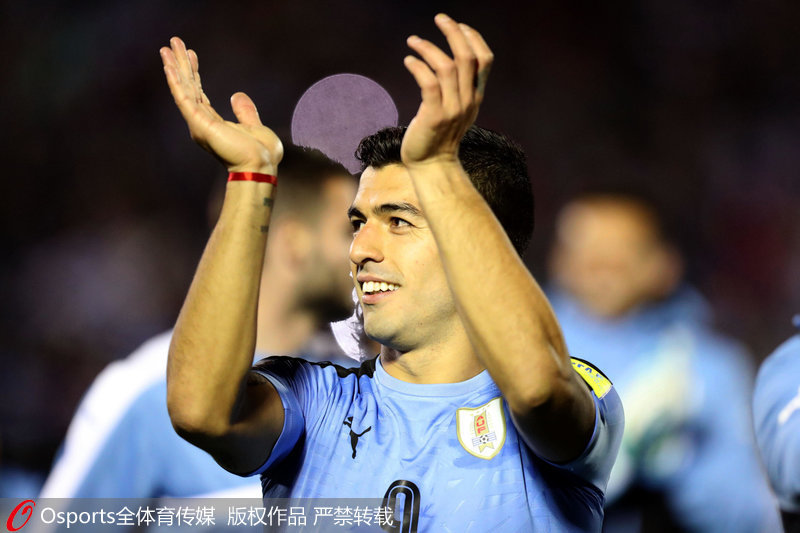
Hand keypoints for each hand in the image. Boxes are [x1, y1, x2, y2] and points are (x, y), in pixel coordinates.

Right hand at [160, 37, 282, 173]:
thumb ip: (245, 112)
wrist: (260, 167)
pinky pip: (184, 99)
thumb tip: (237, 96)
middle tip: (174, 42)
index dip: (194, 73)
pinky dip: (176, 82)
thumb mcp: (255, 126)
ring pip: (183, 90)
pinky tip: (169, 66)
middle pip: (188, 88)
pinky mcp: (199, 124)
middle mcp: (202, 123)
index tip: (191, 54)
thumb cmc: (261, 155)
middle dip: (181, 64)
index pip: (199, 94)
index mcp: (214, 124)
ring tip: (166, 47)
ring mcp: (199, 123)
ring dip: (175, 67)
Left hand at [400, 14, 492, 166]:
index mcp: (476, 96)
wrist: (433, 165)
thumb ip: (459, 87)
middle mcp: (468, 101)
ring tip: (413, 40)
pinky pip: (429, 84)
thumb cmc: (439, 135)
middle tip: (439, 18)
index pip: (485, 60)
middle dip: (454, 33)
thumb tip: (451, 59)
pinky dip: (418, 67)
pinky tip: (408, 60)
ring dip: (429, 48)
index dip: (473, 38)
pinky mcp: (434, 117)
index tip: (458, 25)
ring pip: (447, 67)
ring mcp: (453, 109)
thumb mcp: (457, 109)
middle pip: (467, 57)